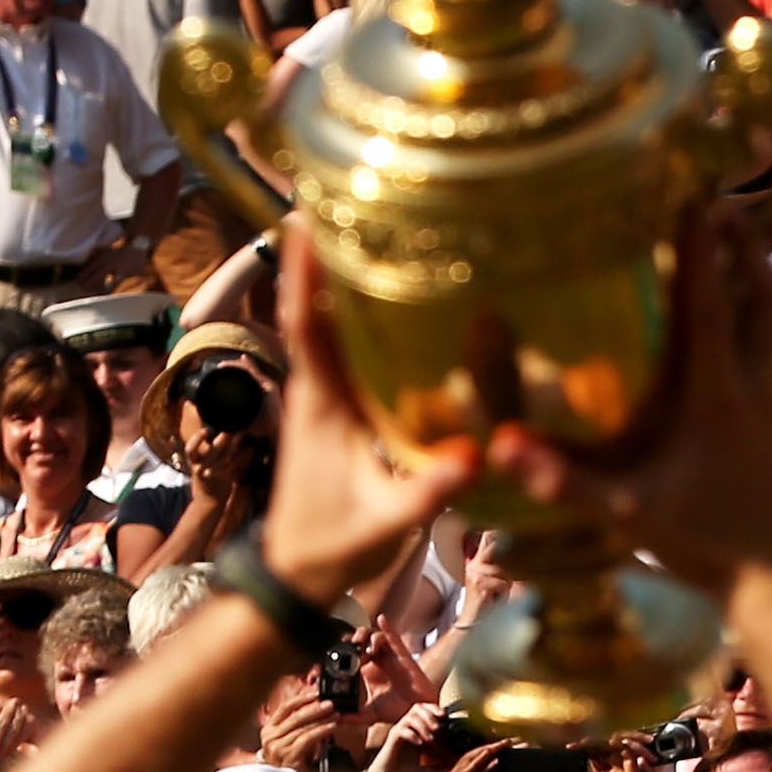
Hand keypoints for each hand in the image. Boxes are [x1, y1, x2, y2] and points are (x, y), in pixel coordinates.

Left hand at [253, 228, 488, 596]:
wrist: (294, 573)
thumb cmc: (332, 545)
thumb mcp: (386, 522)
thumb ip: (428, 490)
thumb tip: (478, 456)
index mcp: (319, 402)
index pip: (305, 320)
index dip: (302, 267)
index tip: (308, 215)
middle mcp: (314, 387)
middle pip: (313, 304)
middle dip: (325, 252)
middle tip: (352, 199)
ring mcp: (322, 397)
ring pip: (327, 323)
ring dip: (340, 278)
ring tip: (373, 231)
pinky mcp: (335, 411)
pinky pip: (343, 348)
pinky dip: (356, 315)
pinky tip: (389, 300)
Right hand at [476, 200, 771, 603]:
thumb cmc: (704, 546)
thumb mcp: (627, 515)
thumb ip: (564, 480)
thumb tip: (501, 448)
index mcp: (714, 393)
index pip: (706, 302)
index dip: (699, 247)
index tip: (693, 195)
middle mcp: (755, 385)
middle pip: (758, 293)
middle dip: (741, 244)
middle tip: (720, 201)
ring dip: (756, 277)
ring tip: (735, 242)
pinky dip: (759, 322)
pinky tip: (740, 322)